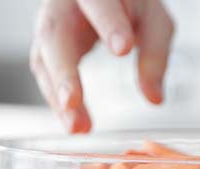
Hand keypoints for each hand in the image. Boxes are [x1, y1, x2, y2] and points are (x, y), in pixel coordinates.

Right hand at [30, 0, 173, 132]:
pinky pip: (46, 75)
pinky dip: (58, 101)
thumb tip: (154, 98)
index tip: (123, 48)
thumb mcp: (154, 22)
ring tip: (77, 126)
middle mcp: (64, 4)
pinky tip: (73, 121)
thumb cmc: (130, 4)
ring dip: (59, 96)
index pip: (99, 2)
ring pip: (44, 58)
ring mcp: (51, 25)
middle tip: (73, 100)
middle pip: (55, 34)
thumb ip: (154, 55)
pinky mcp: (47, 48)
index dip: (110, 24)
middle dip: (63, 70)